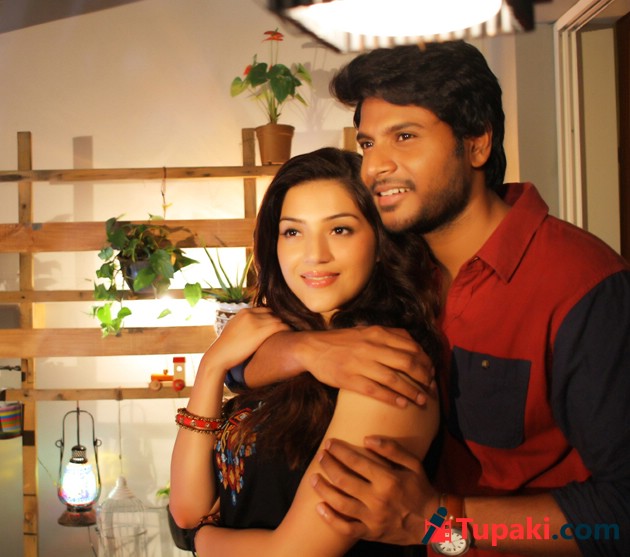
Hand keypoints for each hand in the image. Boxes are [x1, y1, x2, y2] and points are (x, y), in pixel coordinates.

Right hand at [204, 307, 289, 372]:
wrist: (219, 356)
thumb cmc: (225, 348)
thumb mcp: (233, 329)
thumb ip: (244, 324)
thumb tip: (252, 330)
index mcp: (244, 312)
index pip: (265, 309)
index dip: (274, 316)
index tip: (281, 323)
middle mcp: (250, 313)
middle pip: (273, 312)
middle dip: (282, 319)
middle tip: (292, 326)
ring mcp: (256, 321)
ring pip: (278, 318)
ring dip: (287, 324)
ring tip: (295, 330)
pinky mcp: (261, 331)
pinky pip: (280, 326)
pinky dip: (287, 329)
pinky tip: (291, 334)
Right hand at [299, 326, 434, 406]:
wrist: (312, 348)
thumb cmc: (342, 341)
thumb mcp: (366, 330)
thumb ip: (388, 335)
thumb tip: (412, 344)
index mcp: (377, 333)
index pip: (411, 346)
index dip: (426, 361)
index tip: (431, 372)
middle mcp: (371, 346)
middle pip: (407, 362)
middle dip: (424, 377)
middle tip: (430, 387)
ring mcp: (360, 363)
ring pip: (394, 378)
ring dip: (412, 391)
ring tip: (422, 400)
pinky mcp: (350, 378)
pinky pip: (376, 390)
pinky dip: (392, 398)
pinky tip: (402, 404)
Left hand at [311, 436, 438, 545]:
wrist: (433, 523)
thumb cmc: (421, 489)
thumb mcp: (413, 464)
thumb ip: (392, 449)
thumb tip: (367, 438)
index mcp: (388, 480)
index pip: (356, 461)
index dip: (339, 451)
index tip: (329, 443)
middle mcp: (378, 499)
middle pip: (343, 480)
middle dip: (327, 465)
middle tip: (320, 456)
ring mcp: (373, 518)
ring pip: (340, 503)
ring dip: (323, 489)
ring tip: (313, 478)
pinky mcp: (370, 533)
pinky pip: (345, 528)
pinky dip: (330, 519)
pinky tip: (319, 507)